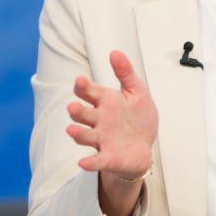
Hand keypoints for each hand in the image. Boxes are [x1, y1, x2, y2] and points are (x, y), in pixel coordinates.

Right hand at [67, 50, 158, 180]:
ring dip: (78, 134)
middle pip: (83, 114)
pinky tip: (82, 163)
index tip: (80, 81)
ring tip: (71, 130)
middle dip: (77, 111)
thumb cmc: (138, 119)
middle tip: (73, 107)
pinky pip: (97, 160)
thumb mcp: (137, 93)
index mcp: (105, 102)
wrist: (144, 147)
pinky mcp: (108, 157)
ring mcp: (102, 139)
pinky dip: (90, 162)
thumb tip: (114, 52)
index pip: (89, 92)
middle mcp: (99, 120)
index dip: (83, 87)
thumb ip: (126, 74)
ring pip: (85, 136)